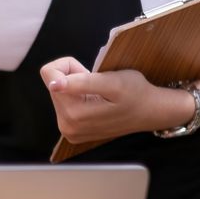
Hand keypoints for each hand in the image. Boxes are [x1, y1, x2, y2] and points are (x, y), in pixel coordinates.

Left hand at [38, 57, 193, 143]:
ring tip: (99, 95)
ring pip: (59, 94)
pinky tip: (97, 104)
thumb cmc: (136, 93)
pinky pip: (65, 104)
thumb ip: (82, 82)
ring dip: (77, 89)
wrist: (149, 112)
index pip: (49, 74)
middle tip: (98, 85)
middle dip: (74, 79)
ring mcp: (69, 131)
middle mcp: (66, 126)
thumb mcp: (112, 82)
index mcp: (73, 113)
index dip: (71, 67)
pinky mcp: (73, 131)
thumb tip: (54, 84)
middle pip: (53, 85)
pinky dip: (79, 99)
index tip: (90, 74)